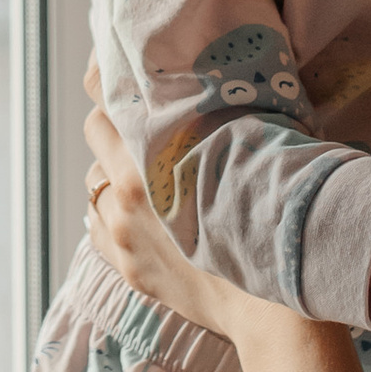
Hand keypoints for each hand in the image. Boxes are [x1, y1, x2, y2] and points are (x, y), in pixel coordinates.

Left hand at [82, 97, 259, 344]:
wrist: (275, 306)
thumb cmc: (276, 218)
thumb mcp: (249, 153)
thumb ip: (216, 121)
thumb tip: (209, 90)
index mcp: (154, 156)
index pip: (104, 99)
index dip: (108, 76)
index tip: (119, 66)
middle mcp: (128, 193)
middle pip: (95, 133)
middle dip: (115, 122)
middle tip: (143, 119)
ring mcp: (124, 235)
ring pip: (94, 182)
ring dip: (113, 172)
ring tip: (148, 175)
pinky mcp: (129, 268)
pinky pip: (98, 227)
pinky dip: (112, 214)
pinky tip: (138, 214)